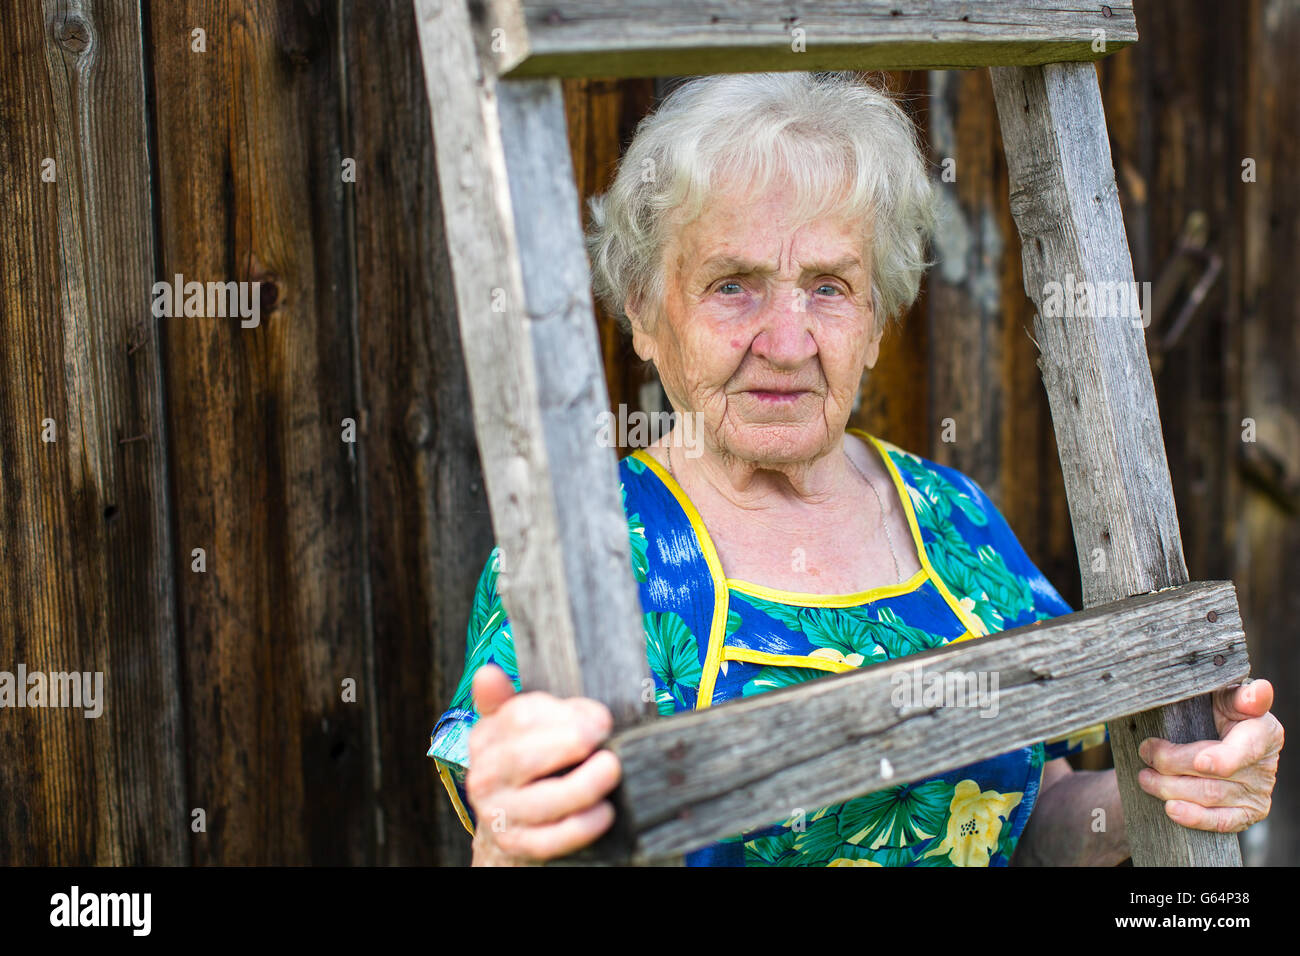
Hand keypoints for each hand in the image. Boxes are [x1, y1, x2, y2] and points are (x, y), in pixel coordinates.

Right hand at [464, 664, 621, 864]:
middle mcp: (484, 778)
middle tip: (606, 738)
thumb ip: (512, 701)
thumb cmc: (529, 764)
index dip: (563, 714)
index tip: (599, 718)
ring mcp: (499, 816)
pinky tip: (605, 811)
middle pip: (525, 757)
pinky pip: (551, 840)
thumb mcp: (518, 728)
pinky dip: (582, 826)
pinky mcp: (519, 847)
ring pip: (543, 801)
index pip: (519, 718)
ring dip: (584, 785)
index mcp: (485, 739)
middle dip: (572, 744)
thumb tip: (487, 674)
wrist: (511, 825)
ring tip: (612, 770)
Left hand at [1136, 678, 1283, 832]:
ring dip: (1171, 788)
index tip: (1199, 762)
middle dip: (1174, 765)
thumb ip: (1241, 695)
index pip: (1245, 750)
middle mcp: (1264, 767)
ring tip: (1145, 777)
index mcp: (1264, 732)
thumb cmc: (1221, 711)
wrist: (1220, 736)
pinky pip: (1220, 822)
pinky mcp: (1245, 814)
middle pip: (1214, 776)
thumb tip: (1261, 690)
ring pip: (1209, 797)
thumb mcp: (1228, 697)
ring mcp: (1256, 793)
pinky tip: (1172, 809)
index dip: (1222, 759)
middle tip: (1146, 753)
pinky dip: (1194, 818)